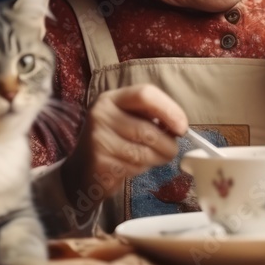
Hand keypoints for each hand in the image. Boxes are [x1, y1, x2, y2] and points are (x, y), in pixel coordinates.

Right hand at [61, 84, 187, 210]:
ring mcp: (98, 139)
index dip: (169, 110)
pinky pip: (133, 167)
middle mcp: (101, 114)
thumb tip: (179, 126)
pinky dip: (141, 169)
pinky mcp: (99, 163)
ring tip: (153, 158)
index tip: (182, 128)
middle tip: (171, 150)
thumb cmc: (114, 140)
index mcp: (112, 98)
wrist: (82, 170)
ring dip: (157, 159)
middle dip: (168, 144)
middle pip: (148, 129)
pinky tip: (133, 166)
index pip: (145, 94)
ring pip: (143, 152)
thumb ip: (151, 117)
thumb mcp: (128, 119)